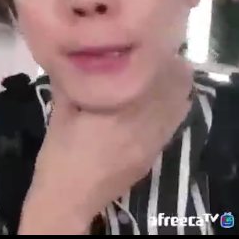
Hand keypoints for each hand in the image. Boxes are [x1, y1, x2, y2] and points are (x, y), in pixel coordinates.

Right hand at [19, 56, 193, 232]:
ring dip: (172, 86)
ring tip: (157, 72)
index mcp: (120, 110)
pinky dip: (171, 106)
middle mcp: (145, 125)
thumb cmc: (60, 155)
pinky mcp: (154, 154)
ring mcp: (153, 142)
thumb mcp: (61, 113)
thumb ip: (71, 82)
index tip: (143, 39)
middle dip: (166, 66)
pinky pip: (173, 123)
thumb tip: (76, 53)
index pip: (153, 74)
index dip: (153, 53)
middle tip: (150, 52)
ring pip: (178, 104)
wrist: (69, 199)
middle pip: (173, 86)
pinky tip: (158, 99)